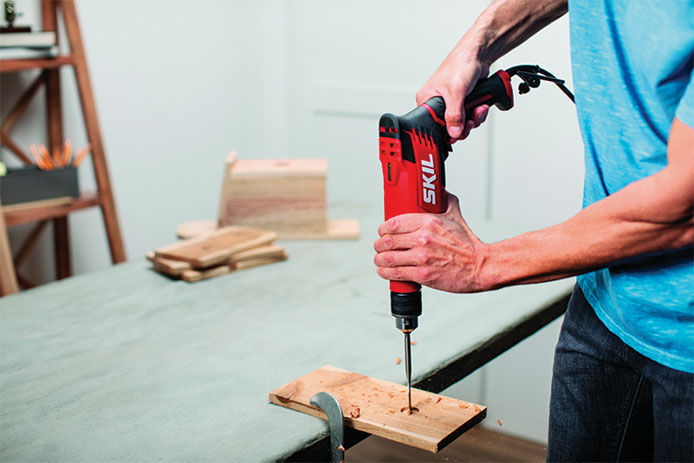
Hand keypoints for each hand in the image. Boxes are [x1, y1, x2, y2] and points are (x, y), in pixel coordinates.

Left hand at [374, 194, 489, 292]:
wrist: (480, 266)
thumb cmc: (468, 244)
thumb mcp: (456, 216)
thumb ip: (445, 201)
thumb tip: (440, 190)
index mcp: (428, 223)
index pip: (393, 223)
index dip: (383, 228)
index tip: (382, 231)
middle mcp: (423, 239)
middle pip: (387, 241)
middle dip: (379, 244)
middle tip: (379, 246)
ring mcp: (422, 258)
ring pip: (388, 258)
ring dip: (379, 259)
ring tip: (379, 259)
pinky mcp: (423, 275)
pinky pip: (395, 273)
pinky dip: (385, 272)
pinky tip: (384, 270)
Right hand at [416, 48, 490, 142]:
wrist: (478, 55)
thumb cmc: (460, 64)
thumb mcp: (456, 92)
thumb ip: (454, 115)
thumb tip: (454, 131)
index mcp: (427, 100)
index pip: (433, 125)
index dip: (446, 132)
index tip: (457, 132)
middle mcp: (437, 104)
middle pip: (449, 128)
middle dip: (464, 125)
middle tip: (470, 120)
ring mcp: (452, 104)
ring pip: (462, 124)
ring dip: (474, 119)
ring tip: (478, 108)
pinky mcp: (464, 103)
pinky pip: (470, 117)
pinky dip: (478, 114)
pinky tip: (481, 106)